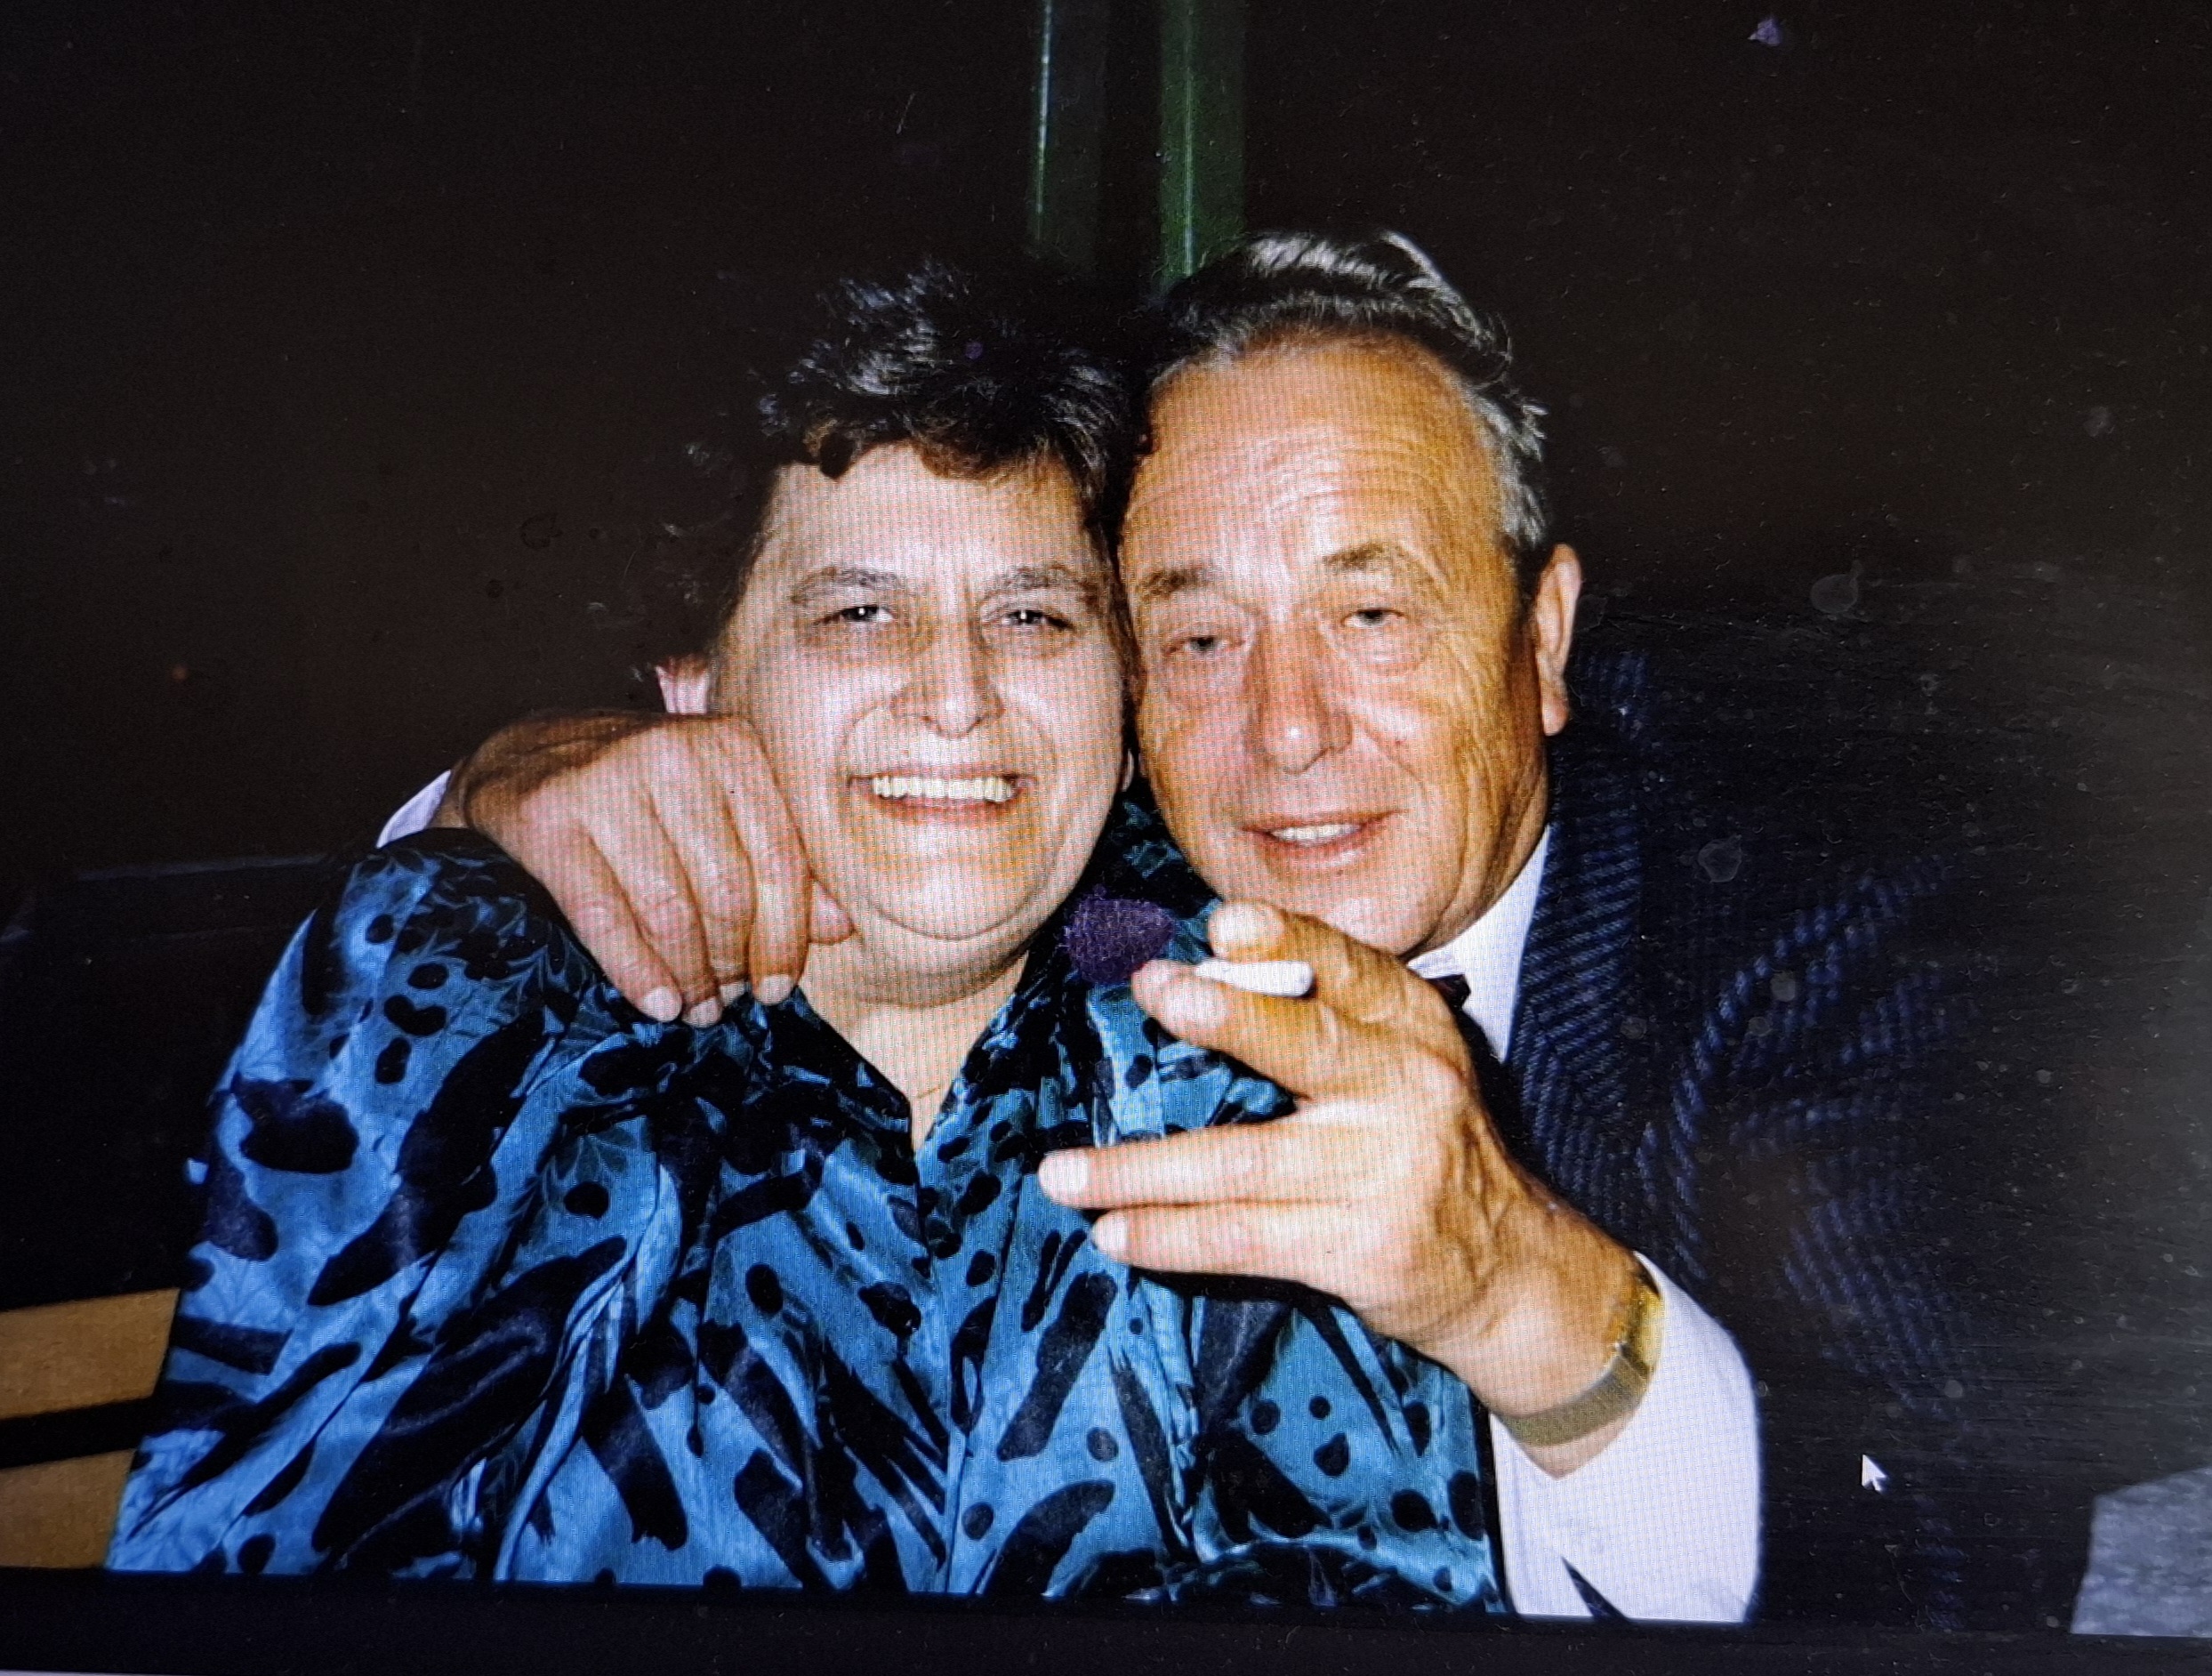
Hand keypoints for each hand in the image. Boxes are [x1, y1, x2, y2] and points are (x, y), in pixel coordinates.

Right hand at [432, 710, 849, 1022]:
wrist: (522, 761)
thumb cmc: (641, 797)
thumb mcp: (717, 809)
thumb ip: (777, 860)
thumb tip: (838, 927)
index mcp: (731, 746)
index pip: (779, 861)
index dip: (785, 938)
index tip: (776, 987)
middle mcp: (672, 753)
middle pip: (726, 891)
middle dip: (732, 962)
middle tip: (725, 1002)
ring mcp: (605, 781)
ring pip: (670, 910)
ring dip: (689, 976)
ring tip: (694, 1009)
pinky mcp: (548, 819)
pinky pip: (606, 917)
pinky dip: (637, 972)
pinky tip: (657, 1002)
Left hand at [1037, 901, 1640, 1472]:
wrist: (1510, 1270)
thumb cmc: (1424, 1149)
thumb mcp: (1404, 1065)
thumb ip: (1330, 1018)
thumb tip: (1206, 973)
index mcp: (1414, 1029)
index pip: (1351, 970)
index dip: (1287, 942)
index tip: (1223, 923)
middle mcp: (1407, 1090)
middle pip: (1306, 1045)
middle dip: (1225, 1017)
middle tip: (1152, 989)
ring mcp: (1382, 1173)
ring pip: (1242, 1162)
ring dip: (1140, 1170)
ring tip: (1063, 1173)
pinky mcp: (1359, 1248)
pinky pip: (1243, 1237)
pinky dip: (1170, 1237)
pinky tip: (1116, 1236)